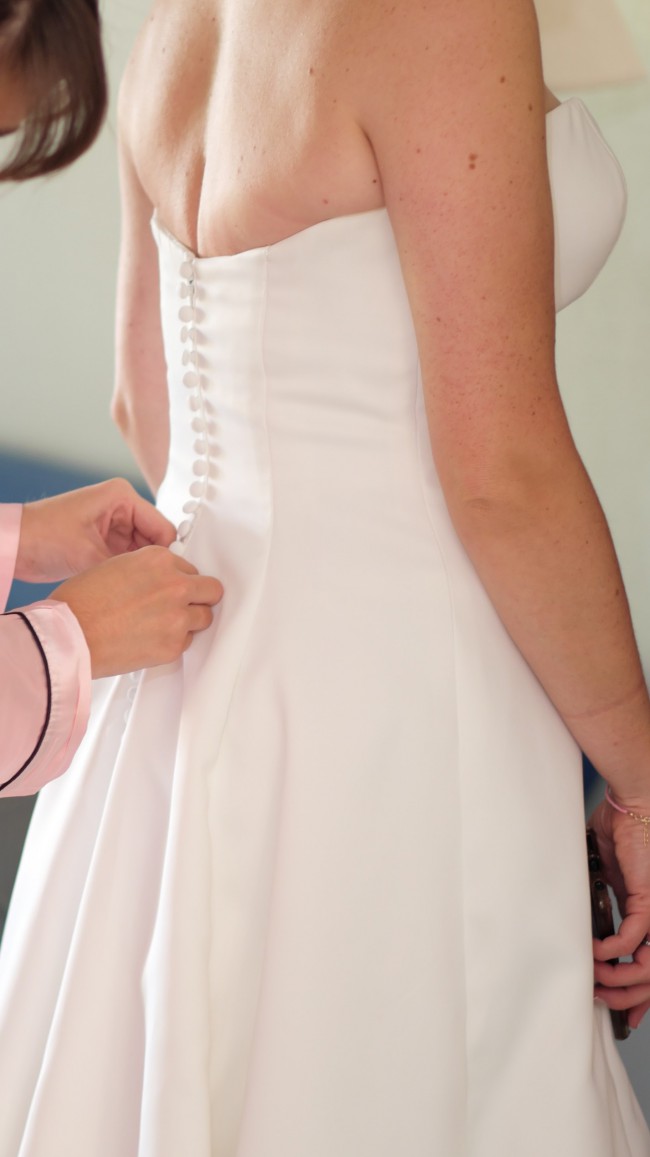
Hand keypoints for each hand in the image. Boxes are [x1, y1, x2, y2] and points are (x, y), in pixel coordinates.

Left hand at [15, 478, 176, 581]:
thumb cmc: (41, 536)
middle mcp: (120, 508)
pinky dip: (127, 573)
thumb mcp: (90, 554)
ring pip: (142, 553)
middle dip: (154, 565)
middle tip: (156, 590)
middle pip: (155, 541)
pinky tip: (128, 590)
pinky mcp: (103, 542)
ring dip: (140, 571)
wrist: (12, 546)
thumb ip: (128, 568)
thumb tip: (155, 584)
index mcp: (121, 497)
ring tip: (141, 592)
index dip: (167, 556)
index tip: (170, 580)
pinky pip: (126, 559)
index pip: (163, 528)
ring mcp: (111, 525)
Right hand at [49, 546, 223, 676]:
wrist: (69, 634)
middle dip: (199, 598)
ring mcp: (177, 616)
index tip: (174, 590)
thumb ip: (147, 571)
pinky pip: (186, 643)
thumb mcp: (116, 566)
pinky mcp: (174, 645)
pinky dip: (173, 643)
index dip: (180, 581)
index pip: (190, 568)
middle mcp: (174, 584)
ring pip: (204, 618)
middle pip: (211, 590)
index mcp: (159, 559)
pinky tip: (150, 640)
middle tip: (185, 606)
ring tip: (162, 626)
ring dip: (189, 622)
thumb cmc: (81, 602)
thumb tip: (162, 580)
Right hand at [589, 796, 649, 1028]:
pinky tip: (596, 952)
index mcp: (647, 914)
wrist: (633, 805)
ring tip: (595, 979)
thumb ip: (603, 900)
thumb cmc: (619, 830)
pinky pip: (633, 941)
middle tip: (602, 1000)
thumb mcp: (606, 875)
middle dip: (627, 998)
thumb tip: (583, 922)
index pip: (649, 964)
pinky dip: (613, 952)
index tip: (624, 1013)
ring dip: (620, 980)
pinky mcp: (648, 901)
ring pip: (648, 967)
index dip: (640, 994)